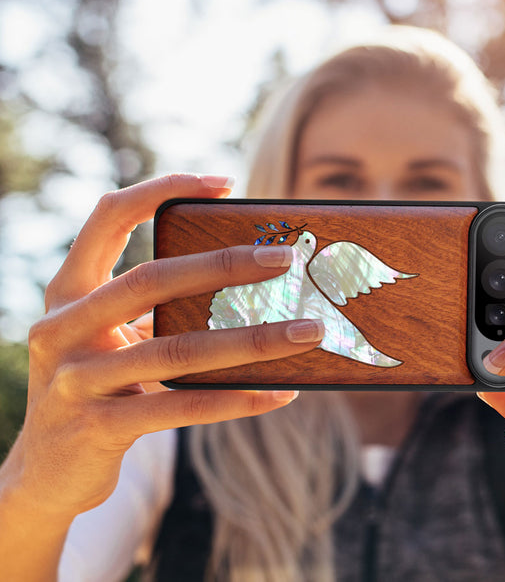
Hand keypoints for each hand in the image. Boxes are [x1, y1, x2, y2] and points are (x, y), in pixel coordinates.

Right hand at [2, 174, 323, 522]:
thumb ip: (156, 309)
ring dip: (252, 339)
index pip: (108, 217)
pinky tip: (280, 393)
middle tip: (285, 258)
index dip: (162, 189)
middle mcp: (62, 328)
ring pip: (177, 350)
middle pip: (151, 279)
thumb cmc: (98, 386)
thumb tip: (250, 283)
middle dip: (224, 265)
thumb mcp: (113, 337)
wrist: (46, 472)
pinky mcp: (98, 428)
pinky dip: (237, 399)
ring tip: (306, 331)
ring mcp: (76, 380)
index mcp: (68, 291)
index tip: (224, 183)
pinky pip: (182, 407)